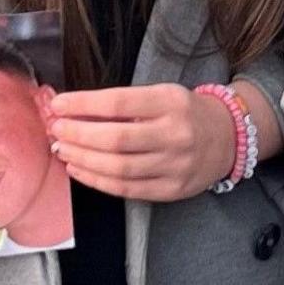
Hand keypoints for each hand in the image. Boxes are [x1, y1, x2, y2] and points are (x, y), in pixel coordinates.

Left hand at [47, 84, 235, 203]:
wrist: (227, 137)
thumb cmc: (185, 112)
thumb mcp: (161, 95)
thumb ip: (124, 105)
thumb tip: (74, 111)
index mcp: (170, 102)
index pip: (118, 103)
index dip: (82, 105)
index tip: (58, 105)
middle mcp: (175, 134)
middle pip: (116, 139)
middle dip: (78, 135)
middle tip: (56, 130)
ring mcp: (175, 165)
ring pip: (119, 168)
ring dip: (83, 160)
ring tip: (63, 151)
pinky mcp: (172, 189)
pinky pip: (127, 189)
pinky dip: (98, 180)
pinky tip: (80, 170)